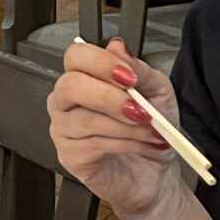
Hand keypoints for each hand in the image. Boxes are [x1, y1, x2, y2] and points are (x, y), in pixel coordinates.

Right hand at [47, 37, 188, 216]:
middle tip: (138, 108)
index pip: (75, 56)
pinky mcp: (69, 156)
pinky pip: (92, 144)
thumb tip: (118, 47)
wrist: (156, 172)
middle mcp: (66, 101)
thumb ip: (138, 69)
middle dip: (108, 97)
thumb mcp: (156, 92)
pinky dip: (125, 144)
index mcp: (84, 77)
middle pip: (69, 85)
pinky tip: (142, 145)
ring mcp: (63, 129)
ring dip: (126, 126)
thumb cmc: (150, 129)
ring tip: (151, 131)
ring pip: (85, 119)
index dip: (100, 63)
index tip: (129, 77)